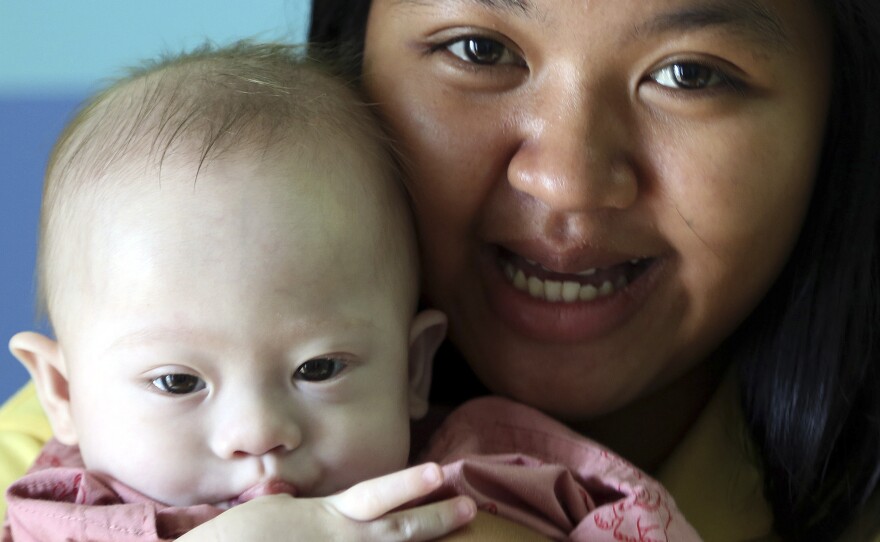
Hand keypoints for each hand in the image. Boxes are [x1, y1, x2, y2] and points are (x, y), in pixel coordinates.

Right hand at [177, 463, 475, 540]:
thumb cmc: (233, 541)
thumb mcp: (266, 511)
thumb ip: (292, 502)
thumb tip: (289, 490)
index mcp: (325, 517)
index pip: (376, 496)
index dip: (409, 485)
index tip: (439, 472)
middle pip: (399, 530)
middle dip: (436, 519)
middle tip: (468, 507)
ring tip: (459, 530)